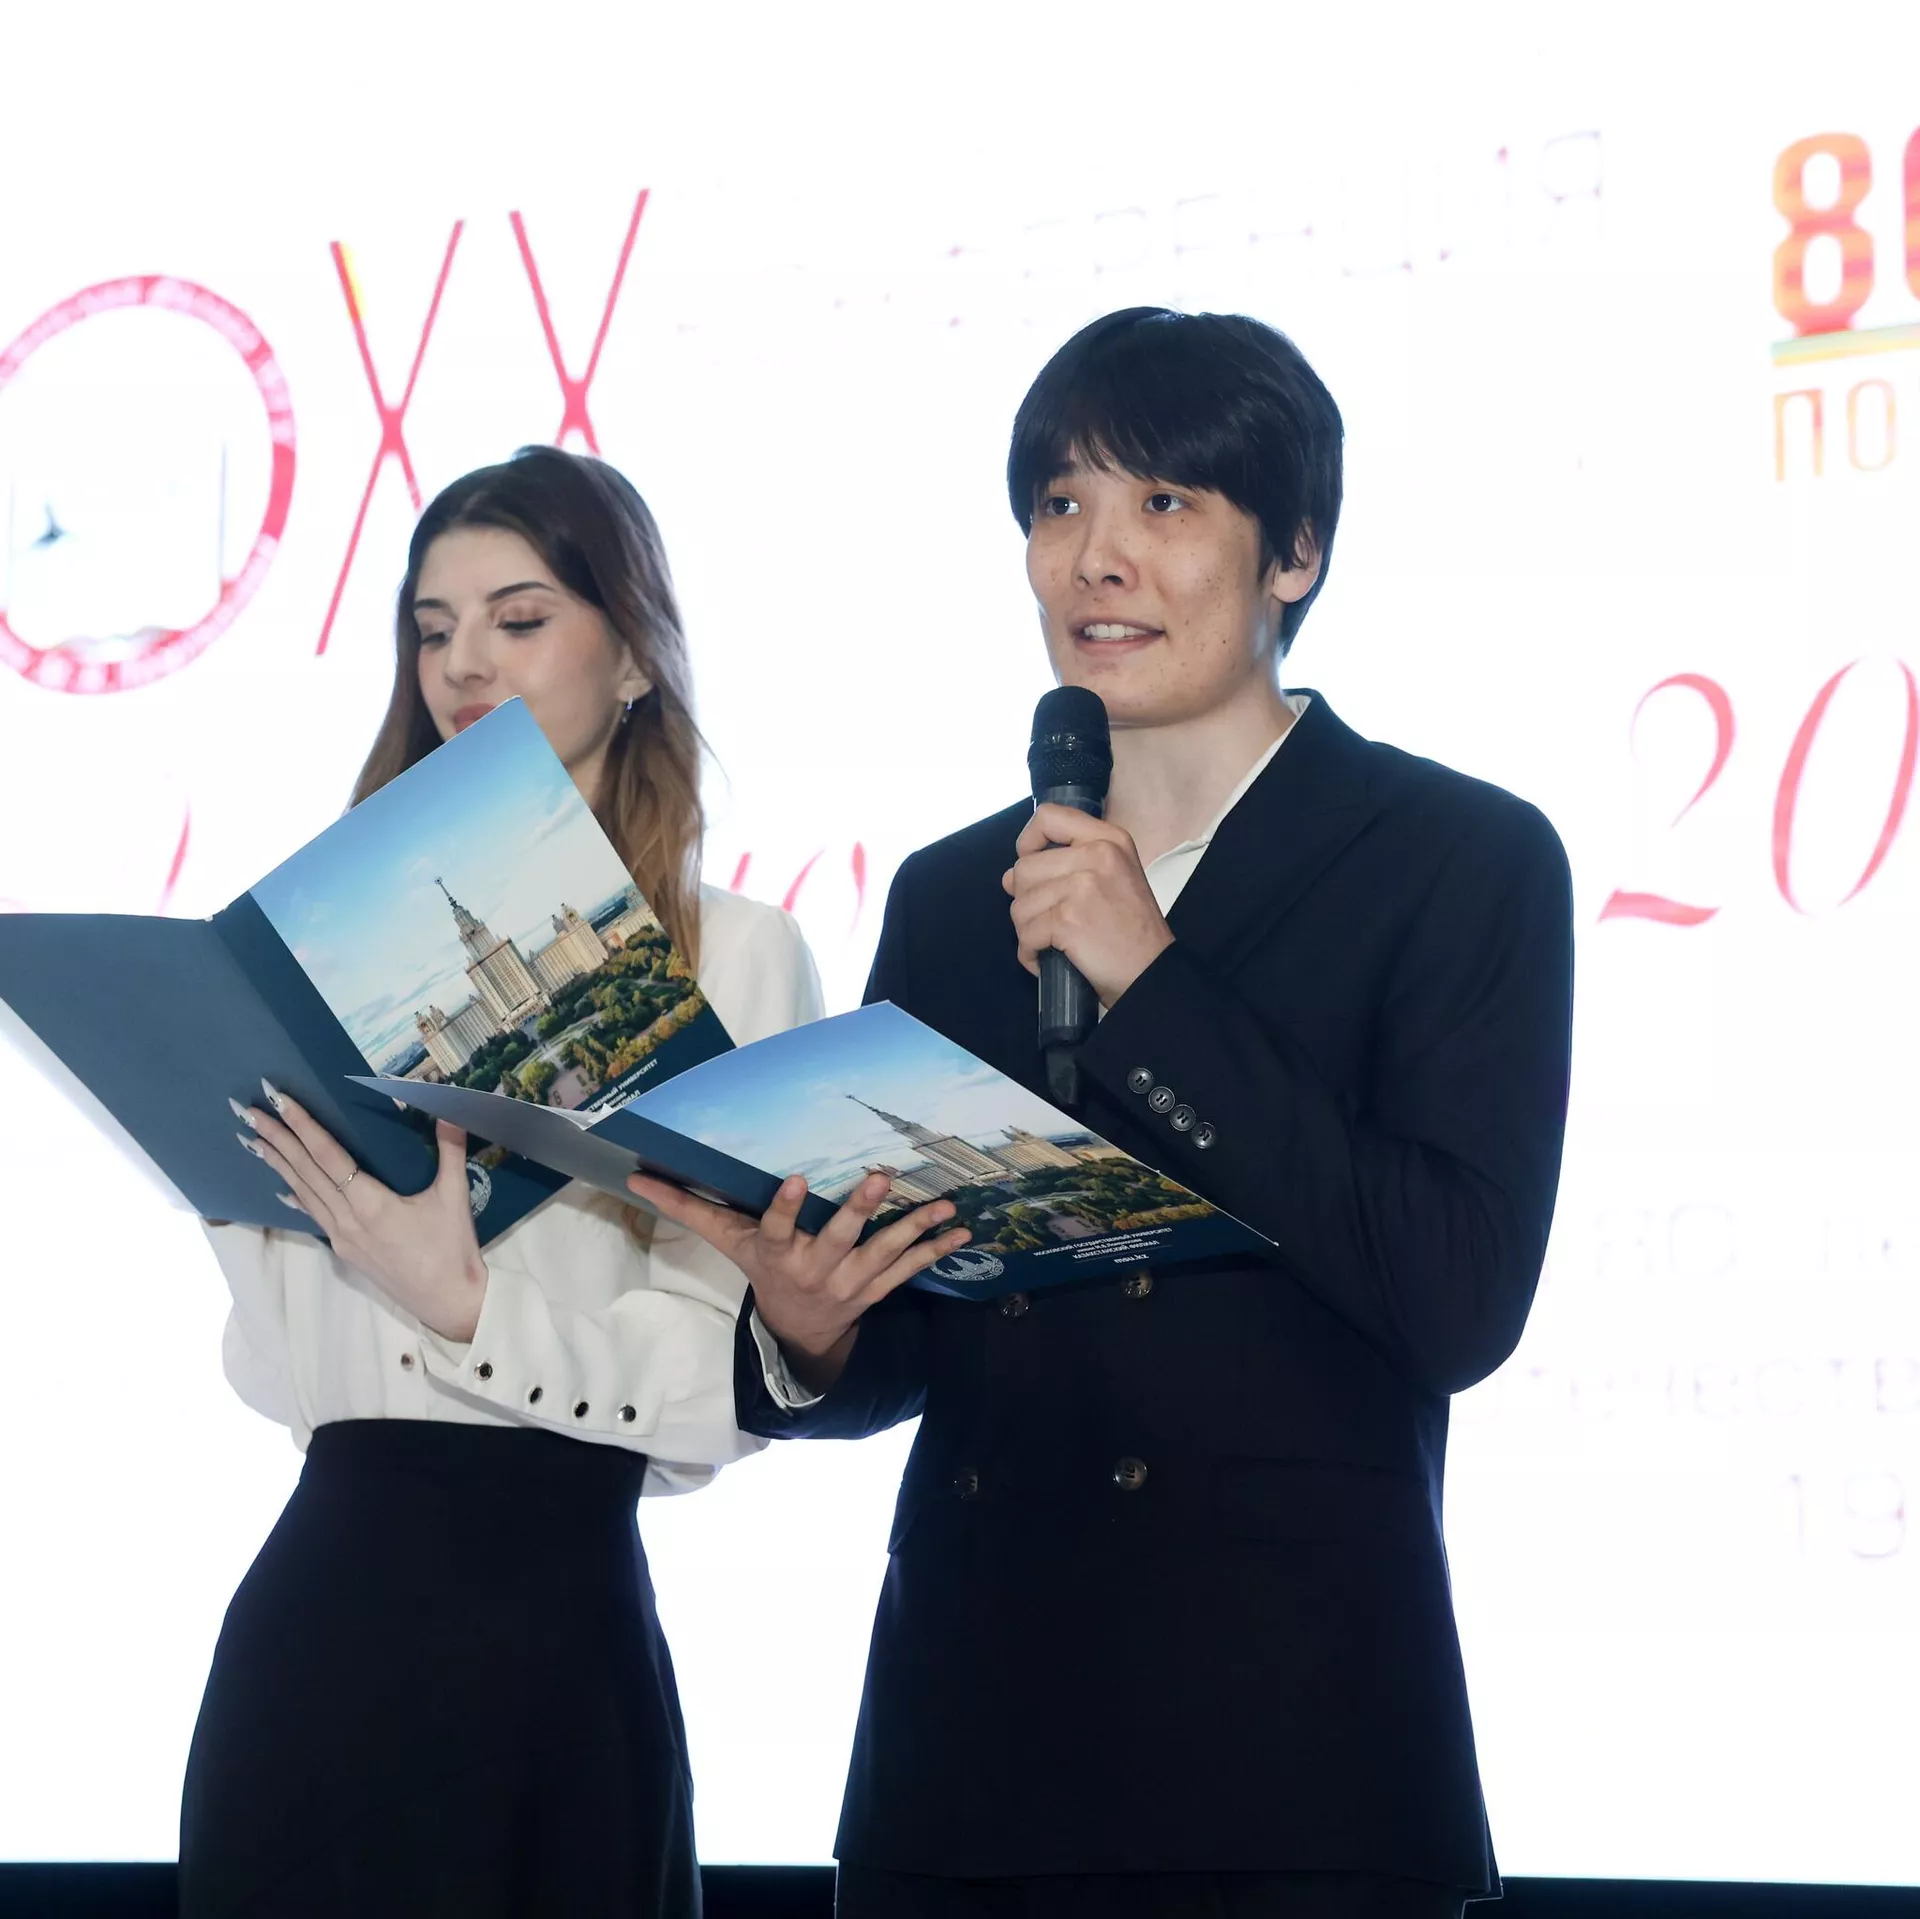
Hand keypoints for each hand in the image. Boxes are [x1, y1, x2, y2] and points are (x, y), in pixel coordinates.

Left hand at [234, 1083, 488, 1340]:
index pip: (328, 1156)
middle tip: (248, 1111)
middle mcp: (346, 1220)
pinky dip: (296, 1196)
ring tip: (253, 1139)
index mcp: (371, 1205)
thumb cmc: (452, 1249)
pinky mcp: (345, 1250)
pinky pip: (314, 1215)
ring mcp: (342, 1237)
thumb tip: (451, 1109)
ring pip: (303, 1193)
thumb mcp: (454, 1197)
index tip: (280, 1099)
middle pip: (305, 1172)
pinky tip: (280, 1187)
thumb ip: (451, 1151)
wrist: (448, 1302)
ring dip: (278, 1164)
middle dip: (277, 1138)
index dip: (304, 1125)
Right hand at [625, 1168, 969, 1392]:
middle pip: (838, 1238)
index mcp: (777, 1254)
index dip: (784, 1206)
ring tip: (944, 1205)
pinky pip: (910, 1269)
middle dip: (860, 1210)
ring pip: (884, 1253)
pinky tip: (962, 1230)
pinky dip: (937, 1249)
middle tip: (881, 1178)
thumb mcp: (726, 1241)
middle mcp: (815, 1269)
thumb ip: (687, 1207)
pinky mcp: (878, 1289)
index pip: (776, 1229)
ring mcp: (850, 1283)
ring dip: (915, 1228)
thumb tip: (634, 1175)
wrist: (798, 1331)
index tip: (795, 1178)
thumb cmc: (761, 1271)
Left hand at [1003, 803, 1173, 1006]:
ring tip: (1051, 942)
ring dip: (1028, 930)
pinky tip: (1046, 959)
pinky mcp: (1068, 919)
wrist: (1153, 972)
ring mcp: (1082, 886)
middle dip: (1027, 900)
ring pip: (1020, 904)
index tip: (1033, 864)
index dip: (1028, 841)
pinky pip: (1026, 934)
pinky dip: (1029, 954)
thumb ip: (1067, 866)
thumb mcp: (1115, 877)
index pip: (1049, 816)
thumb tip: (1010, 877)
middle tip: (1048, 920)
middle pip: (1024, 867)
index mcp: (1109, 839)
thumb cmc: (1133, 931)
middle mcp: (1097, 855)